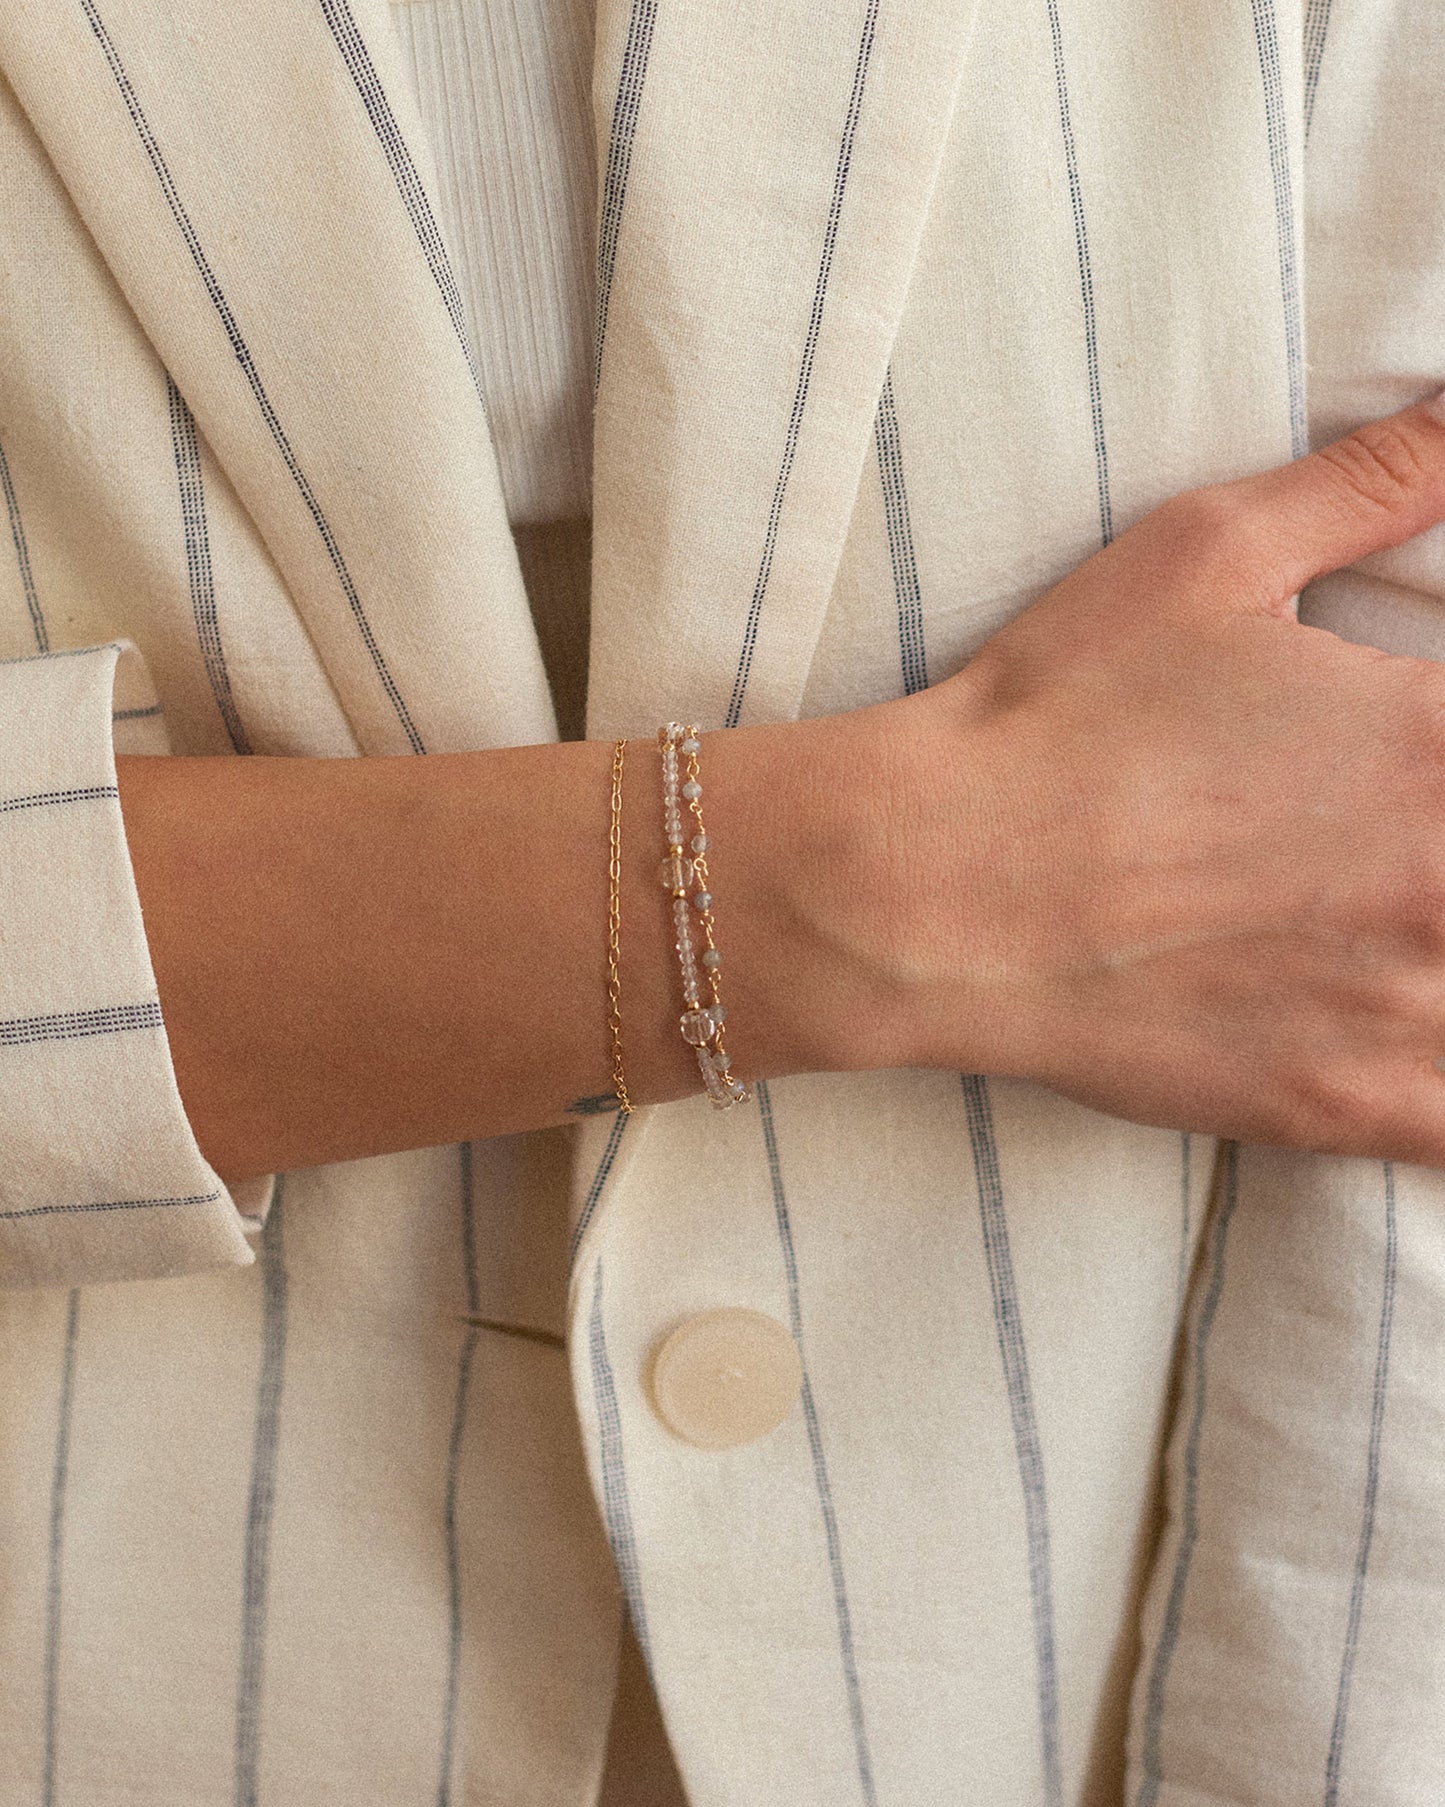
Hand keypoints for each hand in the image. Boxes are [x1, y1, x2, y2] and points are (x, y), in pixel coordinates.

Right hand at [813, 394, 1444, 1161]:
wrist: (926, 888)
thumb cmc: (1054, 717)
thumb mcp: (1208, 553)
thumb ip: (1377, 480)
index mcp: (1442, 740)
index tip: (1422, 765)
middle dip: (1442, 850)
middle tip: (1387, 850)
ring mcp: (1410, 1014)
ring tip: (1396, 926)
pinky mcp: (1346, 1109)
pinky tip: (1419, 1033)